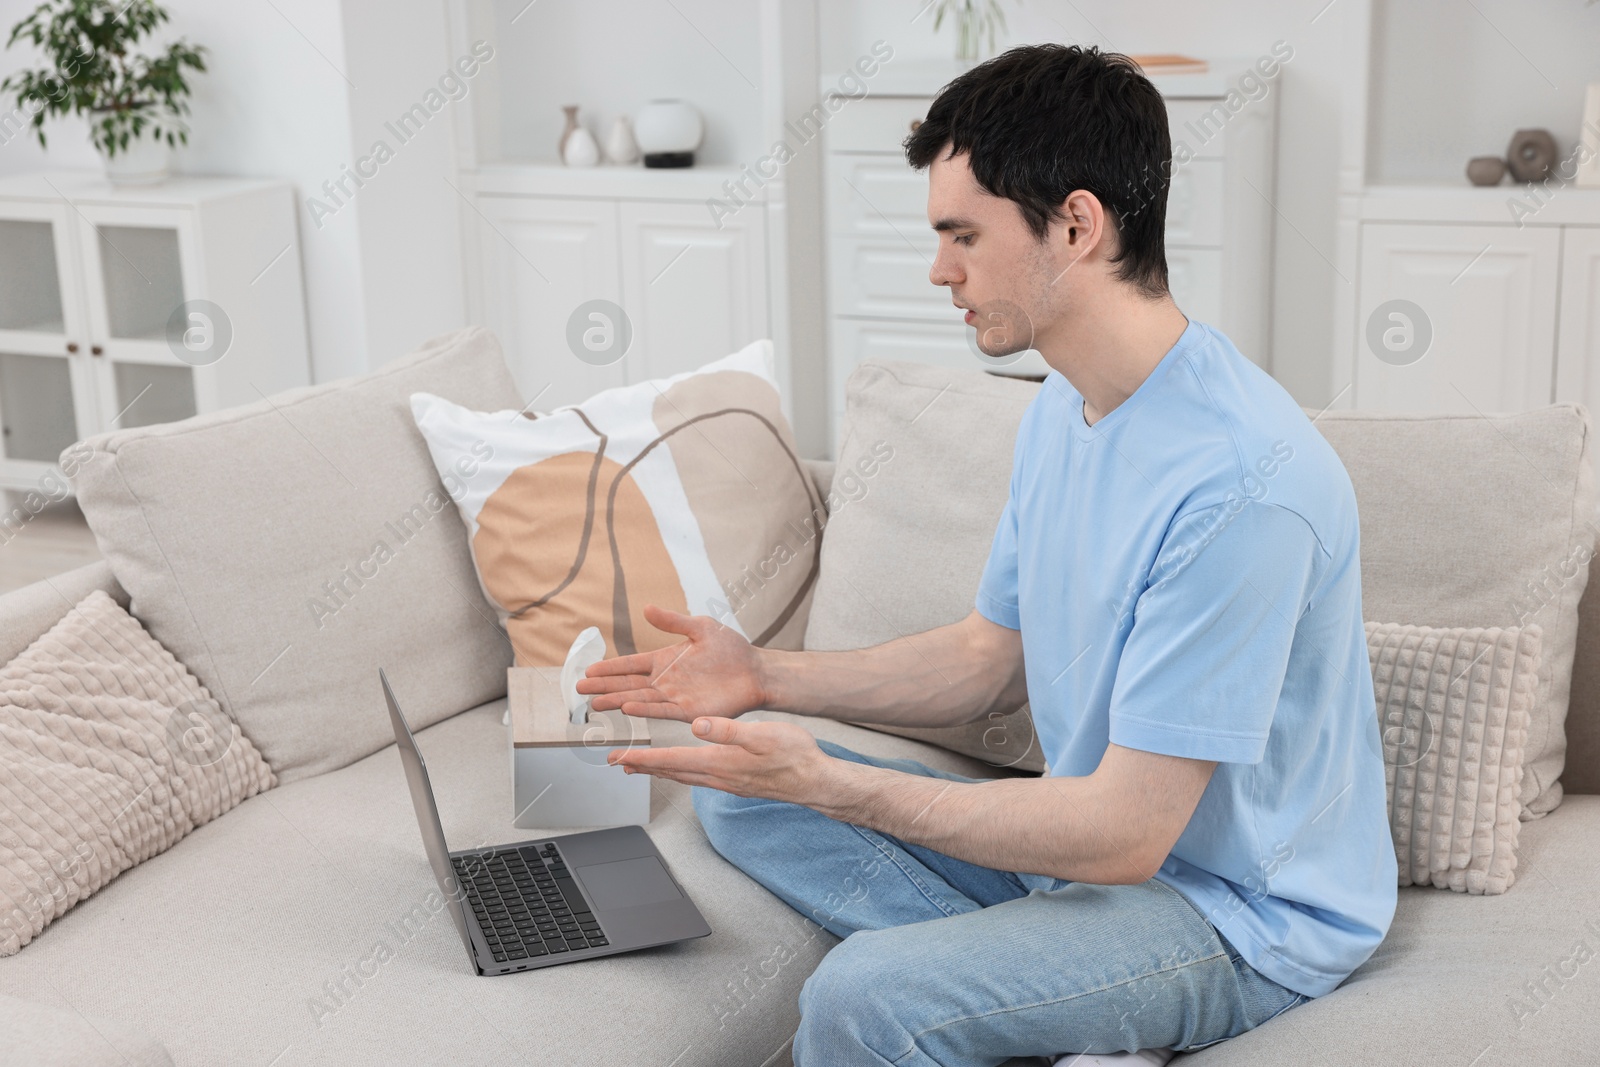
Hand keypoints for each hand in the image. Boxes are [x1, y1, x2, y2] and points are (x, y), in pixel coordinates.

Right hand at [576, 603, 768, 721]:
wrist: (755, 671)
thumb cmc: (731, 649)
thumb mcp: (700, 628)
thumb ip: (673, 620)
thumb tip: (646, 608)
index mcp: (665, 660)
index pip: (630, 665)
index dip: (609, 668)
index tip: (588, 670)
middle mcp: (665, 681)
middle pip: (628, 684)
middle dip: (604, 686)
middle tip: (580, 689)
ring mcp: (675, 697)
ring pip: (639, 699)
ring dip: (617, 700)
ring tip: (595, 702)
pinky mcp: (689, 711)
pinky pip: (662, 710)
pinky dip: (644, 710)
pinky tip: (627, 708)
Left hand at [608, 716, 829, 803]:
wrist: (815, 781)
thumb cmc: (794, 755)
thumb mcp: (762, 734)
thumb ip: (727, 730)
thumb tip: (697, 724)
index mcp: (719, 761)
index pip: (671, 759)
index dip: (642, 759)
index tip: (619, 757)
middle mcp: (717, 776)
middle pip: (671, 771)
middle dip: (642, 767)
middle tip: (617, 764)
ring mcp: (726, 782)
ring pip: (683, 776)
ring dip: (659, 771)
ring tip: (640, 768)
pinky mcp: (736, 783)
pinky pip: (698, 778)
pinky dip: (680, 772)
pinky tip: (683, 769)